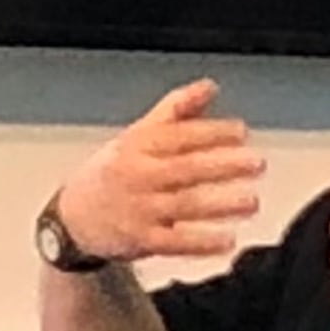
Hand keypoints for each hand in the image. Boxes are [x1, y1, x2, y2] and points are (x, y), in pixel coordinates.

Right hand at [50, 79, 266, 266]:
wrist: (73, 217)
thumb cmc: (113, 172)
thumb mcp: (138, 134)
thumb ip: (176, 109)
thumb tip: (210, 86)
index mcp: (139, 145)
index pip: (180, 136)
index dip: (212, 133)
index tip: (241, 133)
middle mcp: (139, 176)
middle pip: (186, 170)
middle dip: (224, 166)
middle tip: (256, 163)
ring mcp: (140, 211)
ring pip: (185, 206)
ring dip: (220, 205)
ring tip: (251, 202)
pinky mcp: (141, 242)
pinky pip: (175, 243)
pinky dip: (201, 243)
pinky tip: (227, 241)